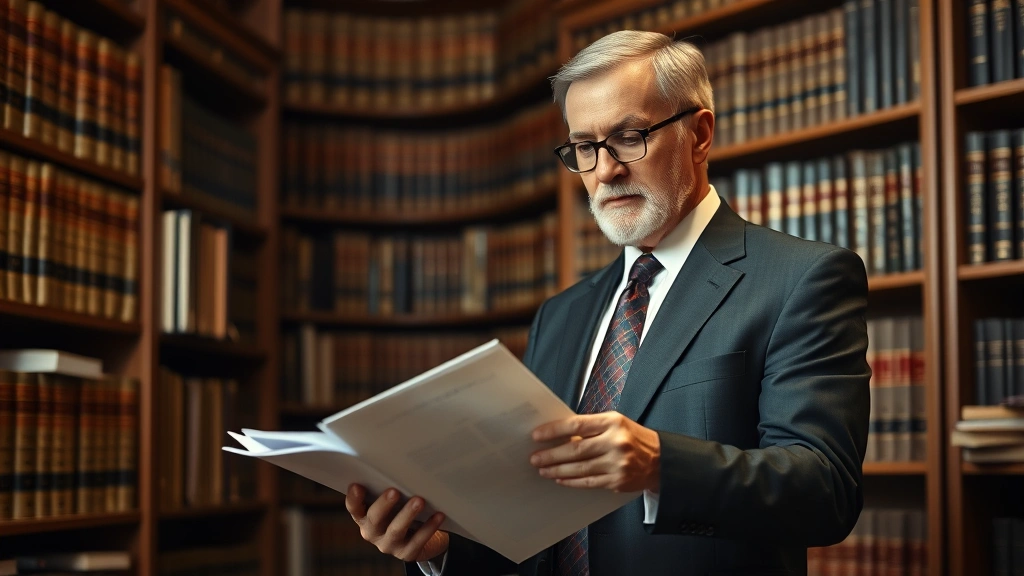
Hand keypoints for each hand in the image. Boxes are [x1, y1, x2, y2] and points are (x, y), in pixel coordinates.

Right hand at [345, 484, 448, 562]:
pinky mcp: (407, 553)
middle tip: (394, 491)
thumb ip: (390, 488)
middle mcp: (373, 532)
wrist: (423, 536)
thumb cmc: (403, 509)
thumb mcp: (394, 500)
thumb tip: (401, 467)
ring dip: (407, 514)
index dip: (354, 498)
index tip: (357, 485)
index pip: (354, 508)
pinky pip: (417, 541)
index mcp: (365, 517)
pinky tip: (438, 515)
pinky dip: (428, 527)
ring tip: (419, 501)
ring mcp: (389, 544)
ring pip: (396, 530)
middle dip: (383, 505)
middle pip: (374, 519)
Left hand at [530, 412, 660, 492]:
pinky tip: (560, 479)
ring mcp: (617, 463)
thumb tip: (559, 434)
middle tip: (535, 457)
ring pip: (579, 468)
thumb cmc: (634, 438)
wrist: (661, 460)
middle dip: (551, 454)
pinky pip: (588, 482)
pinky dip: (571, 481)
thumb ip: (591, 427)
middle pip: (575, 449)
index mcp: (613, 422)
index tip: (537, 435)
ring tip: (542, 469)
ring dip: (557, 470)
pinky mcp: (617, 481)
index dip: (554, 430)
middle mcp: (615, 442)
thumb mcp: (615, 423)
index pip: (576, 424)